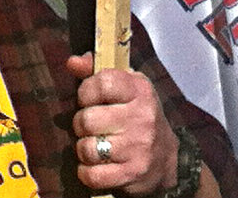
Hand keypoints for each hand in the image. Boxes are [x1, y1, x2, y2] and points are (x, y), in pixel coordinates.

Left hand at [65, 53, 177, 193]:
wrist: (165, 159)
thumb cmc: (137, 117)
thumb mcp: (125, 88)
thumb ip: (96, 72)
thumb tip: (72, 62)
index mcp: (140, 91)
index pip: (102, 83)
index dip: (86, 91)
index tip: (88, 99)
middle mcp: (142, 117)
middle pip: (87, 119)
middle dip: (81, 124)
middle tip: (91, 126)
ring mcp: (138, 147)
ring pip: (87, 148)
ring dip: (83, 149)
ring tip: (94, 145)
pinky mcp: (132, 173)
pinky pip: (92, 175)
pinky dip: (87, 172)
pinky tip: (96, 166)